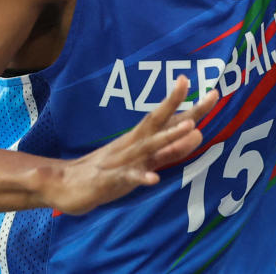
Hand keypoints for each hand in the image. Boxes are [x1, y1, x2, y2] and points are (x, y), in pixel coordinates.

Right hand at [44, 76, 217, 214]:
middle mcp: (133, 144)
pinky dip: (140, 177)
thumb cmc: (111, 170)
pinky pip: (128, 178)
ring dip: (169, 137)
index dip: (186, 102)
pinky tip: (153, 178)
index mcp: (140, 138)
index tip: (210, 89)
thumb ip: (173, 150)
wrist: (65, 185)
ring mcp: (122, 161)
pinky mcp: (110, 181)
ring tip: (189, 127)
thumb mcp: (147, 160)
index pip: (166, 116)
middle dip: (181, 105)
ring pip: (148, 146)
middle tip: (209, 94)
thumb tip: (199, 132)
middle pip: (158, 120)